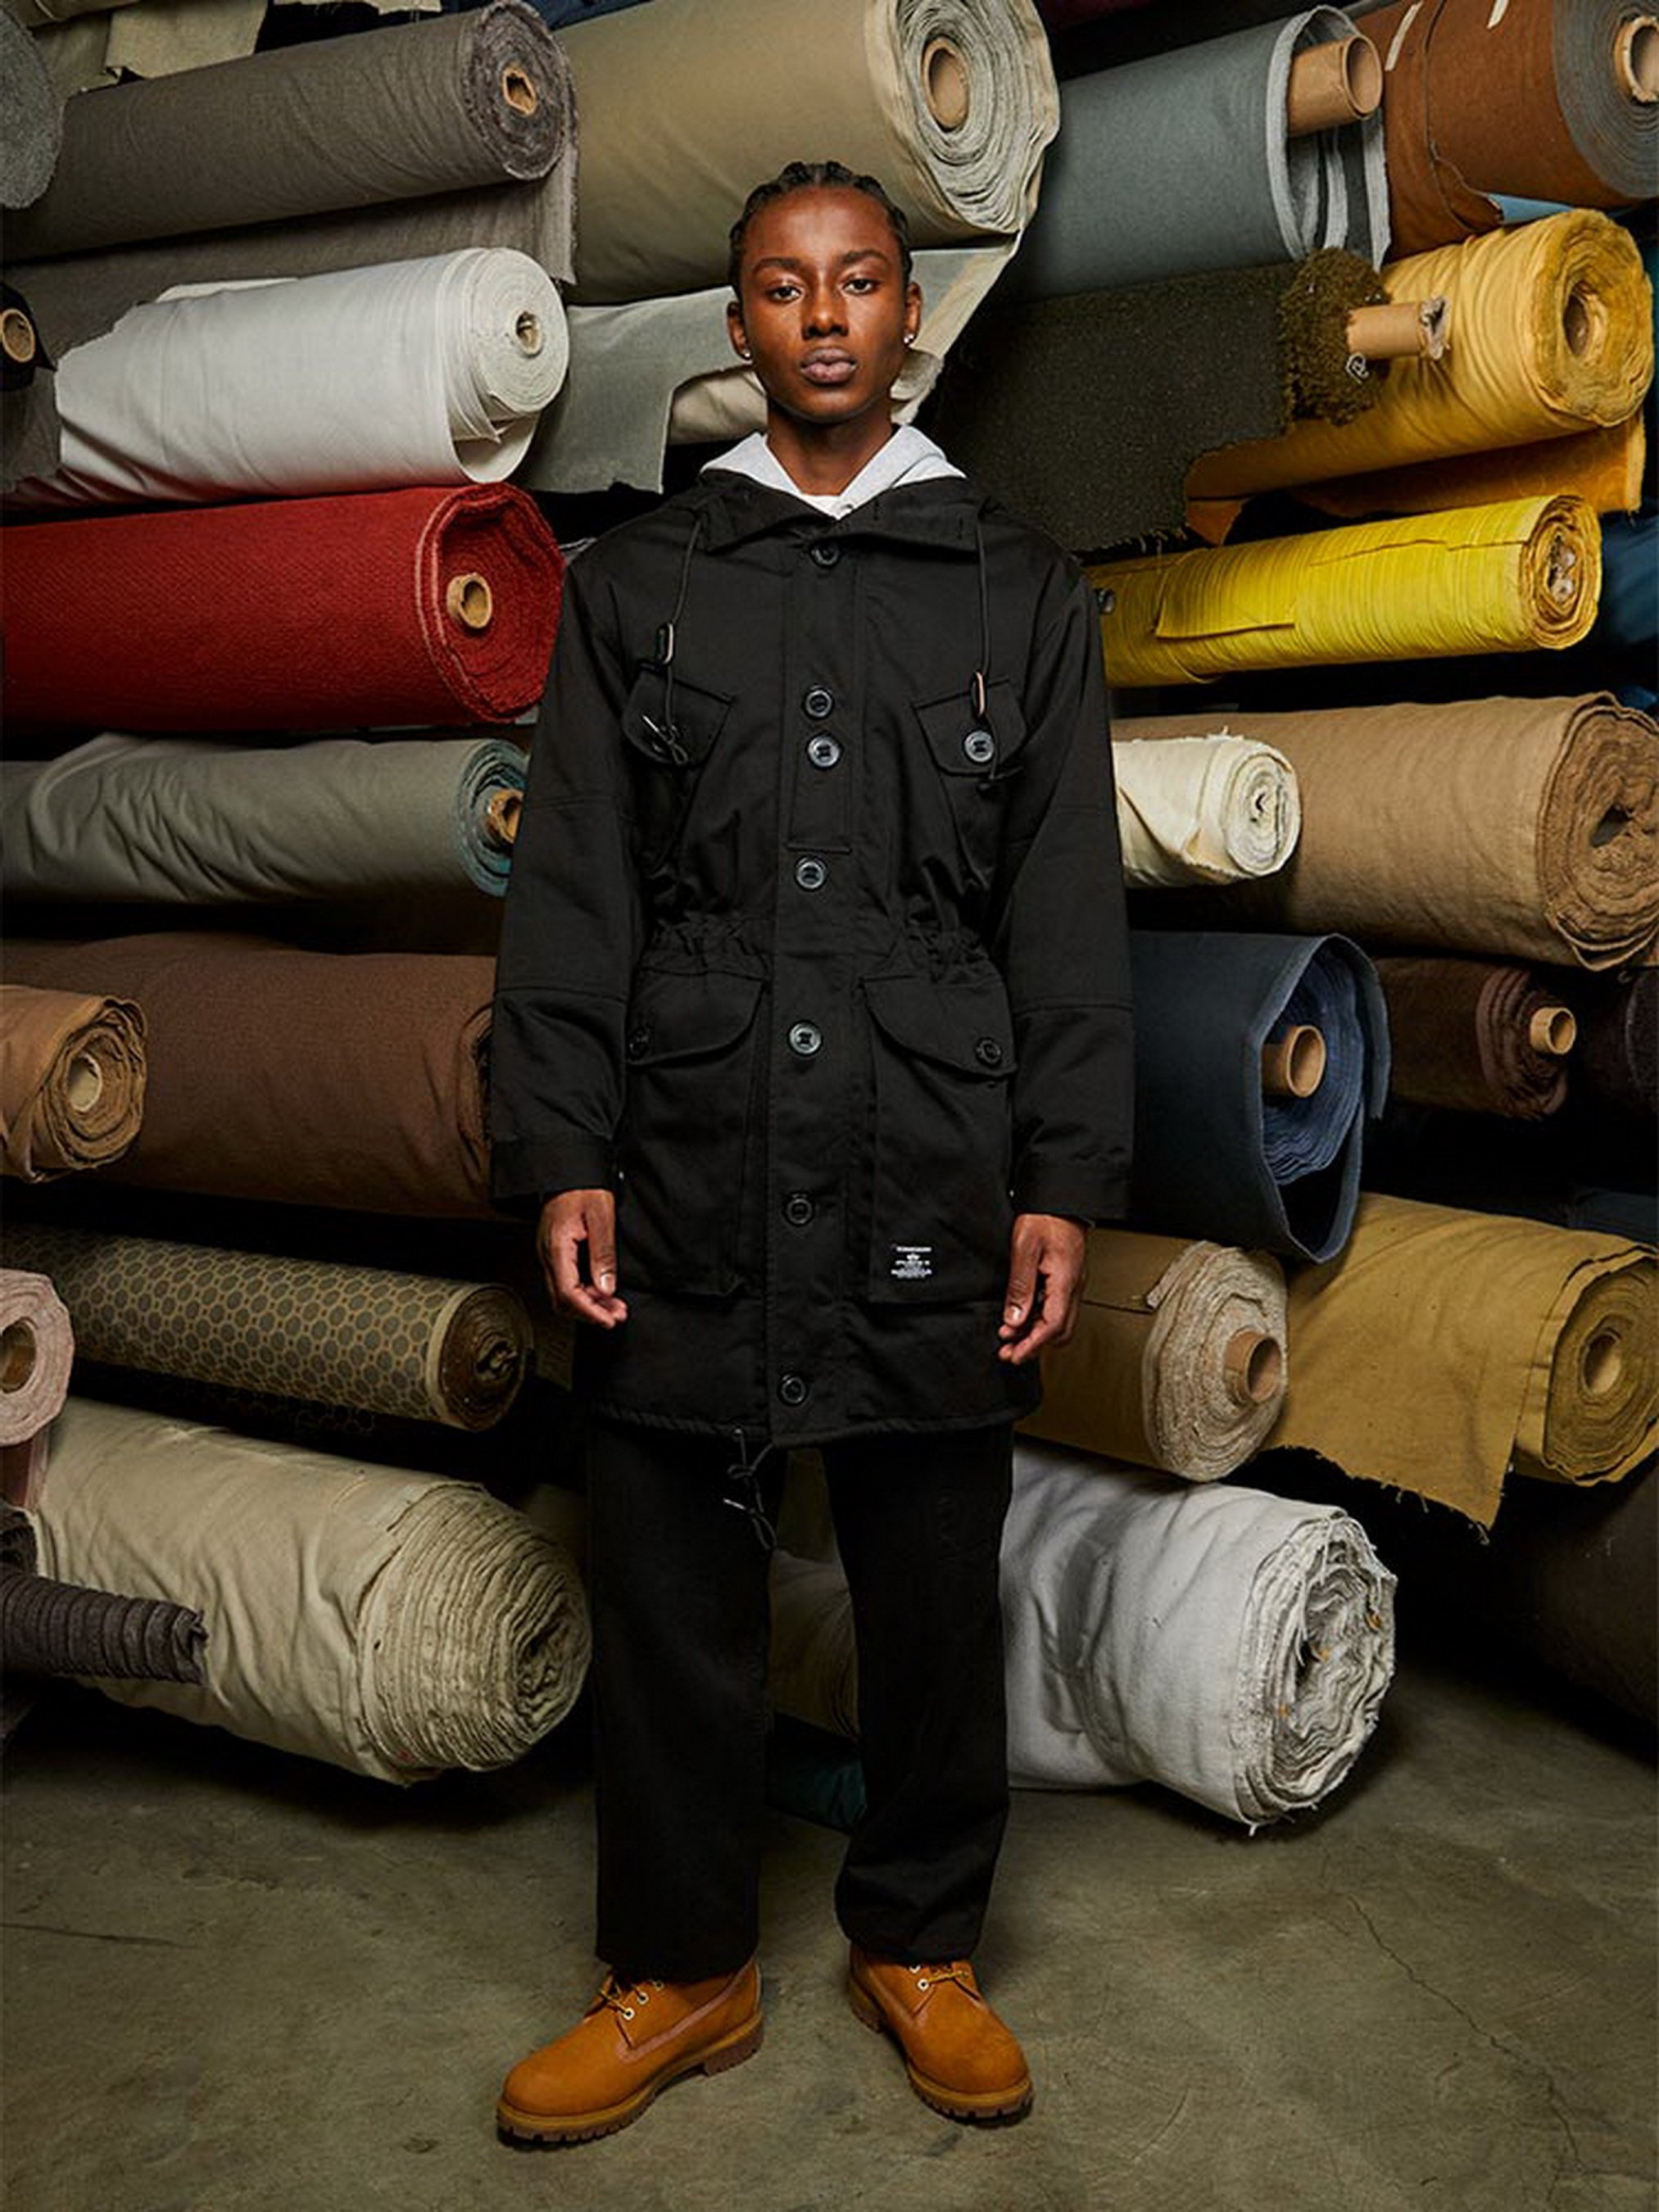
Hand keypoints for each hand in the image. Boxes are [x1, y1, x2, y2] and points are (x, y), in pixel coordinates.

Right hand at [538, 1189, 628, 1327]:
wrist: (568, 1171)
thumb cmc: (583, 1187)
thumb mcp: (601, 1217)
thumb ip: (603, 1254)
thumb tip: (607, 1288)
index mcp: (556, 1247)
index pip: (567, 1293)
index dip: (589, 1312)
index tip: (608, 1320)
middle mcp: (547, 1255)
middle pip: (562, 1300)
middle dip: (590, 1313)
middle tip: (616, 1317)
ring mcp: (548, 1255)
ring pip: (563, 1293)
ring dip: (588, 1305)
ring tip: (614, 1308)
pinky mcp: (555, 1253)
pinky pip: (565, 1281)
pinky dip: (584, 1292)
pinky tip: (602, 1292)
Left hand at [997, 1213, 1086, 1365]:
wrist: (1060, 1201)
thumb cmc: (1045, 1217)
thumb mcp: (1024, 1249)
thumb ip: (1020, 1286)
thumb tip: (1014, 1318)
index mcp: (1064, 1281)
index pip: (1052, 1326)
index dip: (1032, 1345)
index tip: (1013, 1354)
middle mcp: (1072, 1287)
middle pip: (1059, 1331)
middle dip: (1034, 1346)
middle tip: (1009, 1352)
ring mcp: (1071, 1285)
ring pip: (1058, 1323)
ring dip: (1034, 1334)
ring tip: (1009, 1338)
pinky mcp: (1065, 1280)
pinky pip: (1055, 1309)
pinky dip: (1038, 1320)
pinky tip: (1021, 1318)